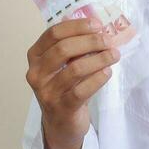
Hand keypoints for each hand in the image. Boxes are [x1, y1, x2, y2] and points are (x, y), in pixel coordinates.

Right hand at [25, 17, 120, 148]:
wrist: (61, 124)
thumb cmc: (65, 88)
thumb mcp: (63, 65)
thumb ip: (74, 46)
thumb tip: (97, 27)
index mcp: (35, 56)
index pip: (53, 33)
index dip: (77, 26)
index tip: (97, 25)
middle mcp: (36, 73)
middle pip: (63, 49)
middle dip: (90, 41)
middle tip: (108, 41)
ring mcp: (46, 92)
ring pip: (75, 68)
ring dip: (99, 59)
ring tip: (113, 55)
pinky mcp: (61, 107)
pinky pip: (82, 89)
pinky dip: (98, 78)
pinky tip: (107, 72)